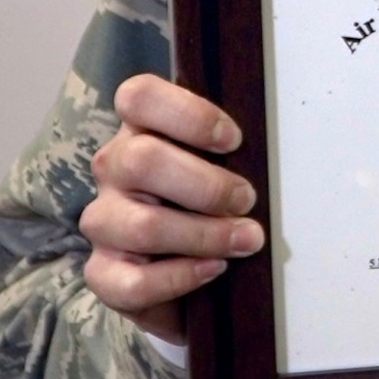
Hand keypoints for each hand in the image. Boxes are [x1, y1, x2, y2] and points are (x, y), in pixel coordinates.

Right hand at [80, 74, 263, 345]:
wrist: (184, 267)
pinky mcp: (103, 272)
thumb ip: (233, 151)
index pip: (139, 97)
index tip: (233, 140)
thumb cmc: (212, 199)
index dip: (188, 114)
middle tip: (247, 199)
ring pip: (142, 225)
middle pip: (142, 161)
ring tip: (247, 240)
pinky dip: (181, 277)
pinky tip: (215, 268)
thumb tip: (276, 155)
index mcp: (141, 129)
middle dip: (207, 184)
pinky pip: (133, 281)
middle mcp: (114, 169)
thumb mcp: (224, 163)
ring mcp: (103, 220)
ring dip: (205, 235)